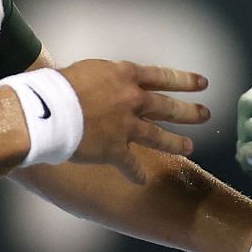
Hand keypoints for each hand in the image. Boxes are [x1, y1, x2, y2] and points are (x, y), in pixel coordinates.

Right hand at [57, 60, 208, 183]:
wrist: (46, 111)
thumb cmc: (58, 86)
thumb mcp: (88, 71)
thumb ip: (105, 79)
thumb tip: (106, 83)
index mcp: (125, 76)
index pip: (163, 76)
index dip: (185, 80)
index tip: (202, 83)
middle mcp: (132, 100)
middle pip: (168, 106)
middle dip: (190, 111)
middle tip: (206, 114)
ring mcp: (126, 127)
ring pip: (159, 137)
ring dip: (176, 143)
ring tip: (190, 147)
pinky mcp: (115, 151)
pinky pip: (130, 165)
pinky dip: (136, 174)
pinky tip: (143, 181)